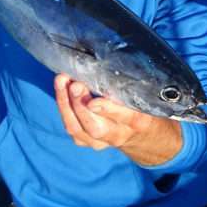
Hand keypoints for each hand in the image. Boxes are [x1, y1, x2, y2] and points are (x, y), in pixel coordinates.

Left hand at [53, 75, 182, 165]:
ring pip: (78, 129)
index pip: (124, 117)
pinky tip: (61, 88)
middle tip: (74, 84)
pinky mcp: (86, 142)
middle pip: (96, 127)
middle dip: (81, 106)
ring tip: (62, 80)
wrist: (144, 137)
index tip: (93, 101)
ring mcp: (100, 142)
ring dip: (66, 104)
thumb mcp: (145, 96)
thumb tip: (114, 64)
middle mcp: (119, 135)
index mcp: (139, 122)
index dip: (108, 110)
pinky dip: (64, 107)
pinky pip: (71, 127)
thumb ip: (133, 86)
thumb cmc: (145, 106)